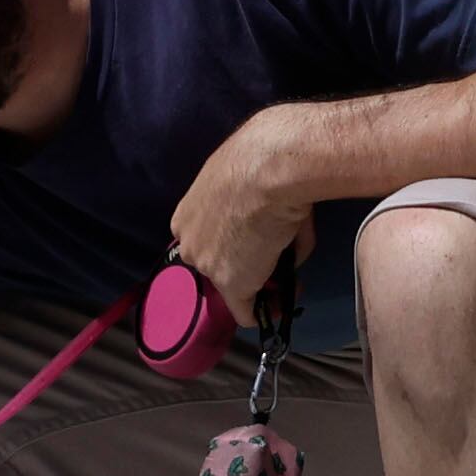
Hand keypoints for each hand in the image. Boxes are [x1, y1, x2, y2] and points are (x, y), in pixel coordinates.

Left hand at [169, 106, 319, 326]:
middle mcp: (189, 242)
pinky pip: (245, 311)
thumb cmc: (262, 162)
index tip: (258, 248)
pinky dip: (262, 312)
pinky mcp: (231, 285)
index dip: (236, 248)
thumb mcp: (247, 185)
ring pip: (235, 286)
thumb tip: (279, 239)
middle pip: (218, 264)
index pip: (209, 241)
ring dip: (261, 287)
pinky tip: (277, 310)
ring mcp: (208, 266)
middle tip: (276, 267)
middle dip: (248, 268)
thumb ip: (252, 213)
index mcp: (188, 215)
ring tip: (287, 285)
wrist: (268, 167)